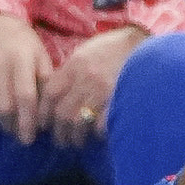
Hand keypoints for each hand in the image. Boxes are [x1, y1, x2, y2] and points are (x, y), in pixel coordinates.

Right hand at [0, 12, 52, 140]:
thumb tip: (49, 111)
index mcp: (21, 58)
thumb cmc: (17, 38)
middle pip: (3, 107)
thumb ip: (45, 79)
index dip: (28, 121)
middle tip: (16, 131)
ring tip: (2, 116)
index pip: (25, 97)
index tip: (29, 137)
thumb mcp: (38, 52)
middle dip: (11, 125)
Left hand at [39, 27, 138, 147]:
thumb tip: (53, 96)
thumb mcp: (85, 53)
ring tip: (77, 142)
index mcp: (74, 66)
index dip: (44, 113)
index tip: (45, 125)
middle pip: (62, 113)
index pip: (50, 94)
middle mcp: (86, 78)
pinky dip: (97, 133)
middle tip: (62, 140)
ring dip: (76, 137)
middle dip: (59, 132)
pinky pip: (101, 124)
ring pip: (78, 122)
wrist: (141, 43)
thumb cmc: (111, 49)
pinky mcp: (119, 100)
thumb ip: (69, 72)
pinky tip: (97, 135)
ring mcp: (103, 90)